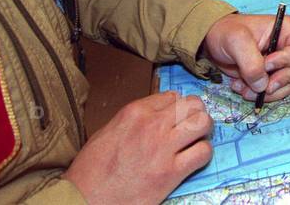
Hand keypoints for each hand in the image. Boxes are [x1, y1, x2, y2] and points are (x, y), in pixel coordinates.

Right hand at [64, 91, 211, 203]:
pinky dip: (203, 153)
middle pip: (193, 105)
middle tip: (192, 125)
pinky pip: (203, 152)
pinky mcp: (171, 172)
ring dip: (203, 131)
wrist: (85, 200)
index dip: (178, 107)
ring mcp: (164, 148)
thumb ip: (135, 118)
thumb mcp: (108, 131)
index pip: (172, 96)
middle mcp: (153, 125)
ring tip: (197, 139)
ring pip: (203, 123)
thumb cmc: (91, 169)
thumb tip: (159, 109)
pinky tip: (194, 158)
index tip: (178, 116)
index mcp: (135, 112)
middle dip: (196, 113)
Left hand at [202, 13, 289, 102]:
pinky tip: (244, 88)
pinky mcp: (276, 76)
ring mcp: (285, 63)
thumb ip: (251, 62)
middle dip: (282, 81)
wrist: (214, 42)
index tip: (266, 64)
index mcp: (288, 30)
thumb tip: (264, 85)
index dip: (287, 62)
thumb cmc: (226, 33)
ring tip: (244, 87)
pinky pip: (279, 92)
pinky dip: (262, 95)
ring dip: (269, 92)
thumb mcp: (236, 41)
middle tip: (262, 84)